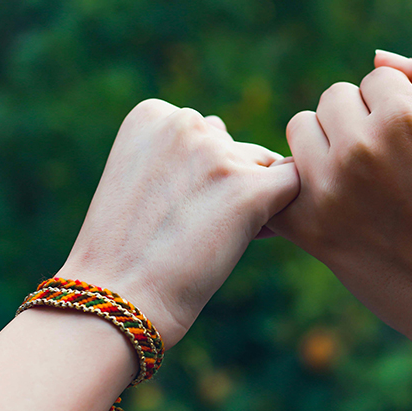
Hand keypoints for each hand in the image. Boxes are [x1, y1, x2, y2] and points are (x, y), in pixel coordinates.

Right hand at [60, 99, 298, 348]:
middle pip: (236, 148)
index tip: (184, 204)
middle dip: (233, 182)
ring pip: (263, 166)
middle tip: (203, 226)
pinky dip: (282, 207)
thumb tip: (249, 155)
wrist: (119, 296)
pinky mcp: (249, 188)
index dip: (208, 171)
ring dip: (254, 196)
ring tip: (220, 236)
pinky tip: (256, 231)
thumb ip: (186, 155)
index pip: (209, 132)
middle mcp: (185, 121)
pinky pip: (292, 183)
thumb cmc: (127, 247)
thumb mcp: (142, 178)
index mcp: (153, 113)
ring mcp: (218, 153)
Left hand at [269, 51, 411, 349]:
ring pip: (301, 128)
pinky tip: (325, 197)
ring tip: (358, 176)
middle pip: (333, 98)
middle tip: (386, 159)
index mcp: (405, 119)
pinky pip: (281, 178)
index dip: (397, 105)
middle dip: (358, 118)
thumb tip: (379, 55)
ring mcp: (326, 189)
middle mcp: (358, 148)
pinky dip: (298, 181)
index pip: (376, 77)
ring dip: (325, 142)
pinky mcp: (306, 226)